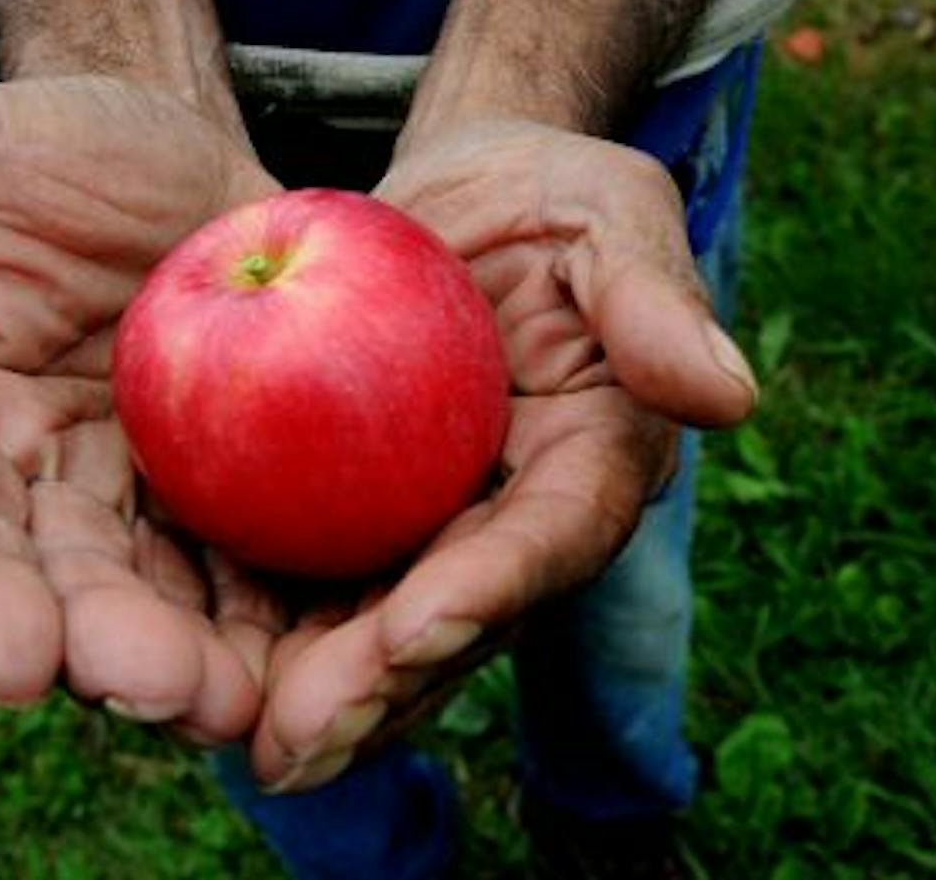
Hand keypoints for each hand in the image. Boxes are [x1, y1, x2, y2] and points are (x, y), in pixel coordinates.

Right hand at [0, 76, 284, 741]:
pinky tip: (356, 641)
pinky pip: (287, 557)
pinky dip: (314, 604)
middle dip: (116, 647)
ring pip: (186, 597)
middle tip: (162, 689)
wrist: (176, 138)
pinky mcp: (263, 484)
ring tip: (255, 701)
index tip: (3, 663)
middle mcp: (57, 491)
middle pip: (79, 589)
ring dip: (217, 658)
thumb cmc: (40, 149)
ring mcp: (165, 496)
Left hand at [244, 119, 755, 790]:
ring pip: (388, 626)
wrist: (454, 202)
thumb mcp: (607, 208)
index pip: (555, 533)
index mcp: (600, 456)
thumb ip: (652, 298)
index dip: (491, 586)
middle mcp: (524, 518)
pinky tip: (202, 670)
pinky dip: (269, 634)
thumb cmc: (546, 190)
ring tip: (257, 745)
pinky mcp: (366, 520)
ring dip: (329, 694)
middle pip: (463, 615)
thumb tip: (732, 397)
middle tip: (305, 733)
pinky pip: (320, 584)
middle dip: (389, 681)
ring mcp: (443, 530)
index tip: (415, 626)